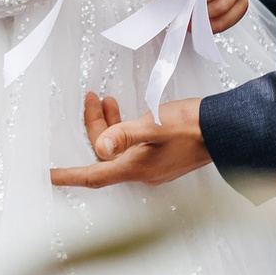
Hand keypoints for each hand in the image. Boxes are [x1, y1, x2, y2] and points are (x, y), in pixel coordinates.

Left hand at [50, 94, 211, 187]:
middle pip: (105, 155)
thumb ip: (125, 134)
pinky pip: (132, 147)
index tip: (49, 175)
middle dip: (93, 127)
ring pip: (119, 149)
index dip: (69, 176)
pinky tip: (125, 112)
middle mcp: (142, 171)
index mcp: (136, 167)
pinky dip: (123, 129)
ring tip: (105, 99)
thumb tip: (100, 148)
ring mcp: (154, 166)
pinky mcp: (163, 157)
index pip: (94, 175)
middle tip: (90, 98)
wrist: (226, 130)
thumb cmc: (193, 126)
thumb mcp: (155, 125)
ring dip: (108, 125)